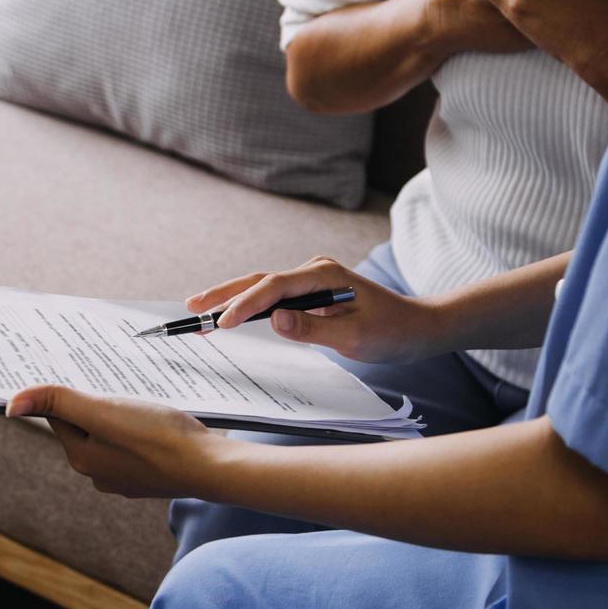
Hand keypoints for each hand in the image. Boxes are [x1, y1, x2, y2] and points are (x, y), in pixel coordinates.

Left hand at [6, 387, 227, 498]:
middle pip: (86, 427)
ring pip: (112, 436)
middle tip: (111, 382)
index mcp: (83, 458)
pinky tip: (157, 420)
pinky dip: (141, 430)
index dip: (66, 393)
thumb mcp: (102, 412)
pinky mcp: (152, 476)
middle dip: (95, 405)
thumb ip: (59, 403)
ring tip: (138, 399)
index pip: (61, 417)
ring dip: (119, 416)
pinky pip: (136, 446)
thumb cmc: (157, 436)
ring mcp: (127, 478)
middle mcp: (100, 474)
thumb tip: (10, 405)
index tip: (76, 372)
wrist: (209, 466)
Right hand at [188, 256, 446, 363]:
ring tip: (199, 312)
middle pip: (260, 281)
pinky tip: (229, 315)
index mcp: (324, 275)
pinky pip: (274, 298)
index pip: (275, 287)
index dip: (246, 304)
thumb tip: (274, 320)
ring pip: (263, 288)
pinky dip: (249, 306)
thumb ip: (313, 329)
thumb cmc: (391, 332)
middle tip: (191, 308)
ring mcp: (311, 281)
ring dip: (232, 299)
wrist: (416, 328)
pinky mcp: (311, 294)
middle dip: (224, 294)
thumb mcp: (354, 337)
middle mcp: (314, 271)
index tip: (222, 323)